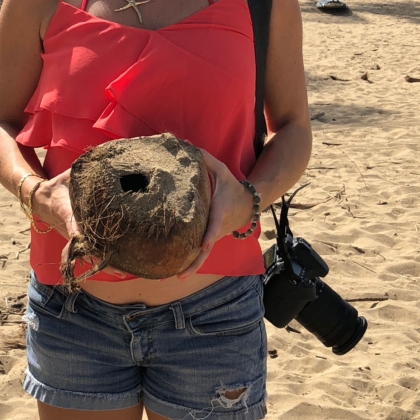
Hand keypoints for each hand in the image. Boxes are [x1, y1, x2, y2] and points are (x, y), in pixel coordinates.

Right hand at [32, 170, 129, 278]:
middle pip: (87, 248)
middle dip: (104, 257)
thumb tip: (103, 158)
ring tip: (126, 272)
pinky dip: (103, 260)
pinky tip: (120, 268)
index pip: (75, 226)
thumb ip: (85, 170)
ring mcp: (73, 237)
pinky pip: (90, 252)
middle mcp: (71, 228)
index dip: (84, 236)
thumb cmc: (59, 185)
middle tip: (122, 268)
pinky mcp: (76, 240)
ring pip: (90, 254)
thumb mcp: (70, 175)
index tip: (95, 245)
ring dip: (105, 263)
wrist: (40, 198)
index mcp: (68, 212)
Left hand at [178, 149, 255, 279]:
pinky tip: (175, 271)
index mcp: (219, 212)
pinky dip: (190, 263)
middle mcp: (217, 229)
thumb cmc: (231, 186)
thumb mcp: (221, 170)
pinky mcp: (210, 240)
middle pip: (206, 248)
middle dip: (194, 262)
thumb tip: (184, 143)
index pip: (215, 225)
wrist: (248, 204)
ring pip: (203, 254)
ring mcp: (214, 237)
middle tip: (179, 273)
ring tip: (171, 276)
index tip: (204, 243)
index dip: (210, 234)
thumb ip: (204, 159)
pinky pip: (200, 253)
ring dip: (190, 266)